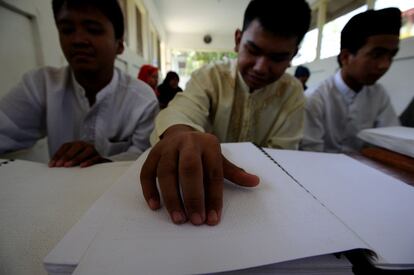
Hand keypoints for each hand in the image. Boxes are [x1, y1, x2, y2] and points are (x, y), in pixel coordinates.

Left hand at [49, 141, 109, 167]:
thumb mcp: (72, 160)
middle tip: (59, 165)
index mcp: (76, 144)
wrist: (100, 163)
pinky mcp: (100, 157)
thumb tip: (51, 166)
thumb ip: (64, 161)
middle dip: (66, 156)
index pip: (65, 146)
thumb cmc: (82, 162)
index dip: (57, 155)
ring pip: (86, 151)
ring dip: (76, 158)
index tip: (52, 165)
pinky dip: (89, 161)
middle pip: (76, 147)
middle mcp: (85, 145)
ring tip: (67, 165)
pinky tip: (82, 166)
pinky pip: (95, 158)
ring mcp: (93, 150)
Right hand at [140, 125, 259, 225]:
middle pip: (189, 169)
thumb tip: (255, 182)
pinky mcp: (152, 154)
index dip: (213, 197)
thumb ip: (234, 172)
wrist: (180, 133)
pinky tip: (156, 207)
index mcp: (208, 144)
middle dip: (193, 197)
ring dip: (171, 197)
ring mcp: (167, 148)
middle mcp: (187, 143)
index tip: (212, 219)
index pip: (213, 173)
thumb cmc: (202, 152)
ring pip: (166, 172)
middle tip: (195, 220)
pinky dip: (149, 190)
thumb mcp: (219, 158)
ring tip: (178, 218)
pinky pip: (147, 173)